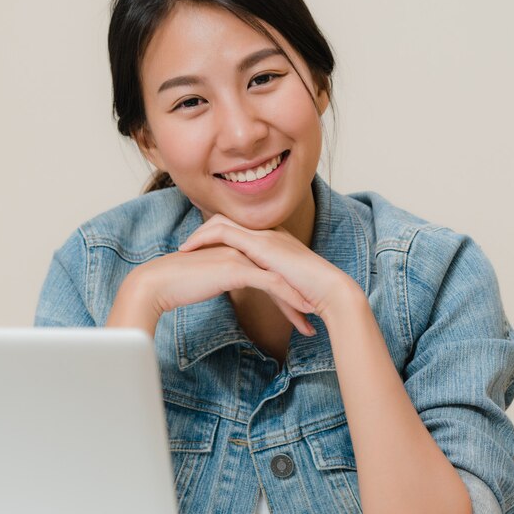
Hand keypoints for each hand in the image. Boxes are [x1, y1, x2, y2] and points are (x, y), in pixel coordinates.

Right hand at [112, 244, 317, 335]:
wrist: (157, 283)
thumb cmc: (177, 285)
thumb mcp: (207, 278)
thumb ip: (222, 276)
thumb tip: (229, 284)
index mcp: (237, 249)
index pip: (270, 269)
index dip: (287, 290)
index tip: (300, 310)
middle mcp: (242, 248)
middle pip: (279, 273)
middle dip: (297, 298)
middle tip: (311, 319)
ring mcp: (241, 256)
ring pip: (280, 278)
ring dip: (298, 301)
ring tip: (311, 322)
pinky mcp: (236, 268)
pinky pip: (271, 283)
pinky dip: (289, 298)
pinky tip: (301, 313)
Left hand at [178, 214, 361, 321]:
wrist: (330, 290)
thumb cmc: (315, 293)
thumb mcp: (287, 284)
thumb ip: (273, 281)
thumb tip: (261, 292)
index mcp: (274, 240)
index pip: (240, 229)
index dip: (218, 237)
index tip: (201, 250)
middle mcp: (268, 232)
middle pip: (227, 220)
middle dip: (204, 232)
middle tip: (186, 247)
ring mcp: (264, 235)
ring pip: (221, 222)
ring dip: (199, 234)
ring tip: (183, 250)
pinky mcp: (260, 244)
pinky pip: (223, 232)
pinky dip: (204, 238)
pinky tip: (190, 250)